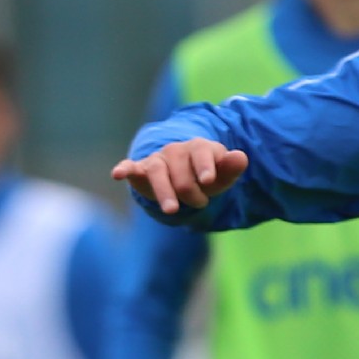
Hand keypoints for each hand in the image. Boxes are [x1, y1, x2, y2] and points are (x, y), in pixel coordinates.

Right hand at [111, 139, 249, 214]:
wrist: (185, 176)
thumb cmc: (206, 176)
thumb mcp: (222, 175)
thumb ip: (231, 168)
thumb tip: (241, 157)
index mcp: (198, 148)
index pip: (201, 153)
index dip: (205, 167)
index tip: (208, 181)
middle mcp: (176, 151)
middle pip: (181, 174)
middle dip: (192, 193)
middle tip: (201, 204)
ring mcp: (158, 160)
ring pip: (158, 172)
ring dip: (164, 191)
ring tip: (172, 210)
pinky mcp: (141, 170)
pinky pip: (131, 167)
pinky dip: (125, 169)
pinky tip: (117, 174)